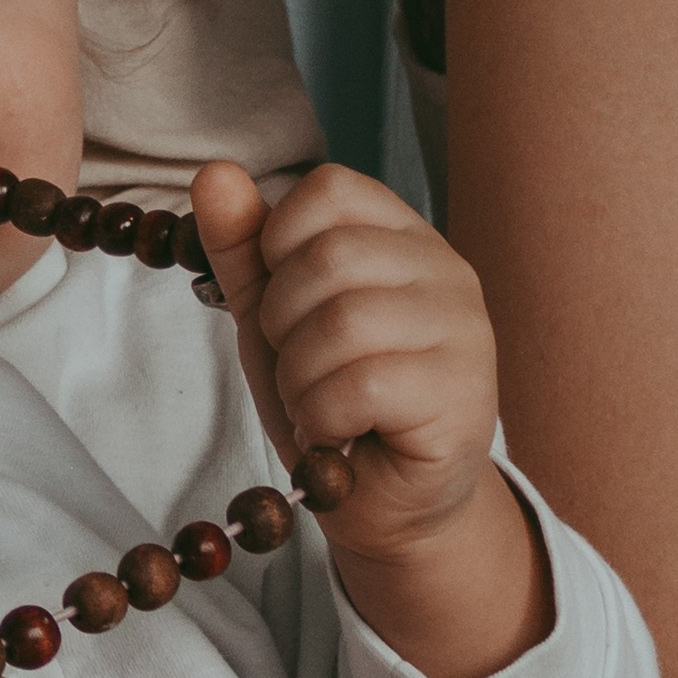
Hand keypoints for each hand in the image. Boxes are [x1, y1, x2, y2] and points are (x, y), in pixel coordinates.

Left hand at [192, 161, 550, 677]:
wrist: (384, 504)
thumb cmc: (334, 403)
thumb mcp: (272, 318)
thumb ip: (243, 247)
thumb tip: (212, 173)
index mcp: (404, 236)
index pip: (327, 190)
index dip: (278, 248)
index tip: (287, 308)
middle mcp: (447, 270)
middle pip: (326, 260)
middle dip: (283, 329)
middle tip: (304, 374)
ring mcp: (465, 332)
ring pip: (340, 326)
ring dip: (301, 383)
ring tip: (321, 410)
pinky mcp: (463, 396)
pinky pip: (359, 387)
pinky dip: (323, 420)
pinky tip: (342, 436)